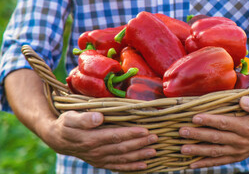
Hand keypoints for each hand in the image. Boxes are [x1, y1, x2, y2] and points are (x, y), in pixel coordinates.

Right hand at [40, 111, 157, 170]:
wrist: (57, 139)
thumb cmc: (66, 123)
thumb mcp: (71, 117)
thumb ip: (84, 118)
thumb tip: (99, 118)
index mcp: (91, 139)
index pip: (115, 136)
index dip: (131, 134)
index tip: (145, 130)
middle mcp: (96, 151)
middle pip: (122, 148)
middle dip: (140, 144)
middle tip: (155, 138)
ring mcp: (99, 159)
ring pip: (122, 158)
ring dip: (139, 156)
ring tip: (154, 151)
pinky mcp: (101, 162)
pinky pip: (118, 167)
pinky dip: (131, 167)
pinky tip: (144, 165)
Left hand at [179, 96, 248, 168]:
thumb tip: (243, 100)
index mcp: (245, 127)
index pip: (224, 123)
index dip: (209, 121)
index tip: (195, 117)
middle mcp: (240, 141)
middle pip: (216, 138)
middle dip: (198, 135)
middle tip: (182, 132)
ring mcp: (237, 151)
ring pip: (215, 151)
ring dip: (198, 151)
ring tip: (182, 149)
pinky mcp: (235, 157)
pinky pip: (219, 162)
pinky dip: (206, 164)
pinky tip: (192, 164)